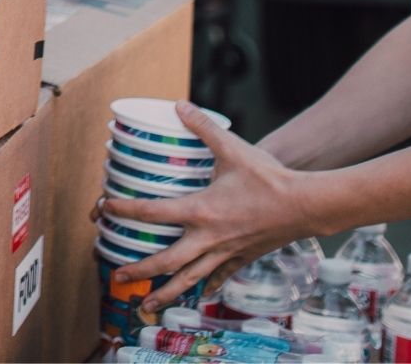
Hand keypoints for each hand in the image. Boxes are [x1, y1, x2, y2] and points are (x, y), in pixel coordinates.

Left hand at [95, 102, 317, 313]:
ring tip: (146, 305)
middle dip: (139, 270)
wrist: (306, 205)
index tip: (103, 209)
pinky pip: (220, 276)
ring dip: (166, 293)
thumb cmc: (268, 177)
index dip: (124, 210)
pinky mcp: (243, 258)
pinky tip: (200, 293)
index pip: (152, 212)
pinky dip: (207, 286)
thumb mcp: (232, 148)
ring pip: (190, 279)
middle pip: (166, 260)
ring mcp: (226, 252)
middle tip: (117, 276)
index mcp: (201, 210)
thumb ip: (203, 127)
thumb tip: (180, 105)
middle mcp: (209, 238)